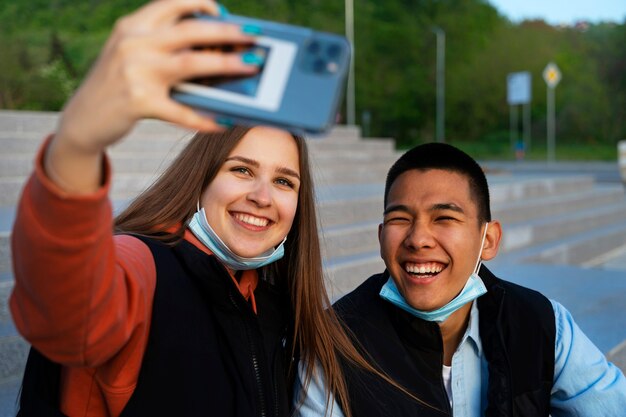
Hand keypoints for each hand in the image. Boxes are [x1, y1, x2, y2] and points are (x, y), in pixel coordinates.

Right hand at [47, 0, 259, 192]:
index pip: (171, 3)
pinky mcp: (138, 103)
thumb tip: (214, 50)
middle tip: (254, 36)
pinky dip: (204, 117)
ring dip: (226, 64)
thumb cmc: (117, 85)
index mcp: (132, 27)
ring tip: (251, 67)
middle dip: (227, 31)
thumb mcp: (130, 55)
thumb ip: (161, 46)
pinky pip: (181, 110)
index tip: (224, 12)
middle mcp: (133, 44)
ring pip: (191, 63)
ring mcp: (135, 72)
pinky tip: (222, 121)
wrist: (82, 119)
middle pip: (190, 30)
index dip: (201, 4)